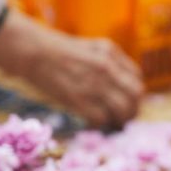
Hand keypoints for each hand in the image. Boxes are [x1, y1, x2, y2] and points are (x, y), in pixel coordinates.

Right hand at [0, 12, 142, 128]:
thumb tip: (124, 83)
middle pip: (135, 96)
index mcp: (111, 53)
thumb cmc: (58, 51)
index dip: (134, 93)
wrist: (33, 52)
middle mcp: (107, 68)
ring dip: (119, 119)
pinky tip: (93, 120)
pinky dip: (100, 123)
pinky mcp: (79, 99)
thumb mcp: (91, 47)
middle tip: (123, 115)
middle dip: (132, 108)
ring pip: (123, 110)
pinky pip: (101, 119)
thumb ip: (110, 61)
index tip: (127, 99)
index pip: (137, 78)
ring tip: (111, 121)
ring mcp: (94, 84)